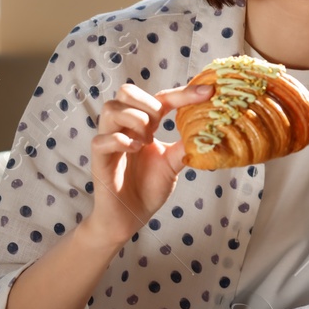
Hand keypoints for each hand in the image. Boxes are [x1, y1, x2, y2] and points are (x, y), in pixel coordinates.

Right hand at [83, 81, 211, 245]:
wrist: (130, 217)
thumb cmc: (149, 187)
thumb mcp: (173, 163)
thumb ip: (186, 145)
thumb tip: (210, 132)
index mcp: (143, 124)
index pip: (161, 98)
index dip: (184, 93)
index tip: (209, 91)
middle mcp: (124, 127)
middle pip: (126, 91)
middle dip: (147, 103)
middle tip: (159, 126)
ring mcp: (109, 141)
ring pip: (110, 108)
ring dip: (134, 120)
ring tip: (146, 142)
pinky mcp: (99, 159)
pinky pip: (101, 139)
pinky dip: (120, 140)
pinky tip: (135, 150)